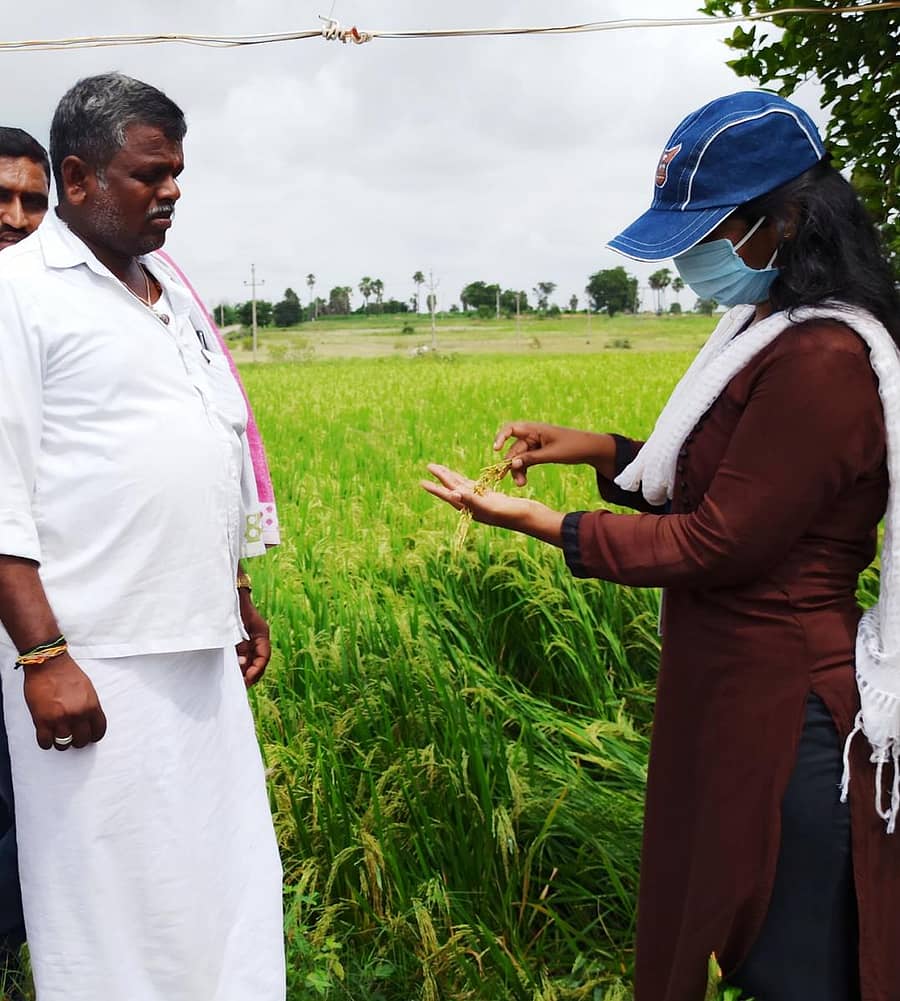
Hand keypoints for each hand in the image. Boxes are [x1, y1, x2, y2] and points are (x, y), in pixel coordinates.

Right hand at [23, 653, 106, 750]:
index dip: (94, 736)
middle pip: (81, 740)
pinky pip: (45, 742)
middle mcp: (77, 714)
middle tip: (73, 737)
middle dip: (78, 741)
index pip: (98, 730)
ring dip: (62, 743)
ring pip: (63, 744)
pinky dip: (46, 743)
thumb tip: (89, 721)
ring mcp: (59, 719)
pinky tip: (47, 737)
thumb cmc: (67, 673)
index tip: (90, 737)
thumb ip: (89, 706)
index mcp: (91, 706)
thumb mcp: (88, 689)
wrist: (48, 664)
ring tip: (59, 736)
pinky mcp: (42, 720)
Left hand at [236, 590, 270, 686]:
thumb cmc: (231, 603)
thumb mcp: (236, 624)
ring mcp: (248, 638)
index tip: (247, 680)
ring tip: (233, 682)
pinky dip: (237, 664)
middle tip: (239, 687)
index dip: (257, 670)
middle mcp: (256, 637)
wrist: (225, 588)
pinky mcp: (238, 639)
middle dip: (250, 675)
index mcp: (261, 632)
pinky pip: (241, 655)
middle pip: (258, 661)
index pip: (264, 656)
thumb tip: (242, 664)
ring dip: (243, 671)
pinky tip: (229, 671)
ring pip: (250, 659)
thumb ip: (240, 644)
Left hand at [421, 463, 563, 544]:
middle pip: (453, 488)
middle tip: (429, 466)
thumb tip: (452, 493)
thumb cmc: (512, 514)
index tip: (422, 482)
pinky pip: (473, 486)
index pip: (449, 495)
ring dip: (451, 477)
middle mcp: (473, 506)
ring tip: (440, 469)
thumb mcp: (490, 506)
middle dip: (441, 477)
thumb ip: (471, 499)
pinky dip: (465, 480)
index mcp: (470, 508)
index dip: (435, 488)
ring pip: (462, 485)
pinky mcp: (490, 497)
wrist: (530, 518)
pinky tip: (460, 478)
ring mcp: (482, 501)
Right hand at [493, 423, 615, 484]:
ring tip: (521, 484)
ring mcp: (536, 444)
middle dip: (513, 465)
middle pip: (515, 449)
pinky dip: (525, 469)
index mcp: (535, 429)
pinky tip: (524, 480)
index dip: (501, 437)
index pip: (511, 428)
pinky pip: (527, 460)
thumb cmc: (573, 446)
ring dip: (518, 470)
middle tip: (516, 481)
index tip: (496, 450)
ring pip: (520, 457)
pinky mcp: (539, 452)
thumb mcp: (552, 454)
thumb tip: (513, 464)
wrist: (591, 448)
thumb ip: (532, 458)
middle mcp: (532, 435)